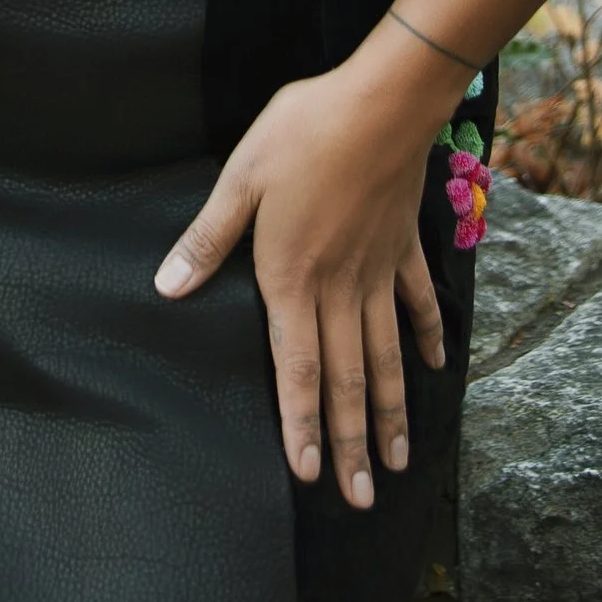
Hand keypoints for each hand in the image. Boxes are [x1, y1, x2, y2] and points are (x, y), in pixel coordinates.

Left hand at [154, 51, 452, 509]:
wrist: (380, 102)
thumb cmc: (304, 133)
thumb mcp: (240, 180)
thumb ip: (209, 239)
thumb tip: (168, 287)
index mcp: (293, 279)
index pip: (298, 371)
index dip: (303, 426)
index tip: (313, 476)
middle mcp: (340, 289)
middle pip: (348, 381)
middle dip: (353, 444)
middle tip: (362, 498)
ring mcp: (378, 271)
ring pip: (386, 358)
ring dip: (391, 413)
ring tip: (398, 461)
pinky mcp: (403, 246)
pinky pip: (418, 304)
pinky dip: (426, 338)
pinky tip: (433, 370)